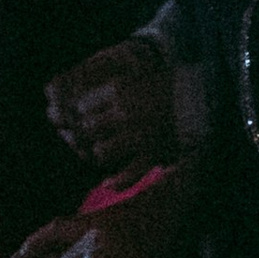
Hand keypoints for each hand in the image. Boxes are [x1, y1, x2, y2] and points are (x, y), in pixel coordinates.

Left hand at [46, 35, 176, 173]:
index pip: (80, 105)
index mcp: (118, 89)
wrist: (196, 98)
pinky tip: (110, 183)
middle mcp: (125, 112)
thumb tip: (62, 88)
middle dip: (78, 135)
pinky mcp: (153, 153)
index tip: (66, 118)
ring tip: (95, 153)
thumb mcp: (130, 74)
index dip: (70, 114)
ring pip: (101, 151)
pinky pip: (130, 173)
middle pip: (87, 128)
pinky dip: (118, 181)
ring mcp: (139, 134)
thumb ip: (103, 80)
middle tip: (74, 138)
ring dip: (96, 154)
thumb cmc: (159, 85)